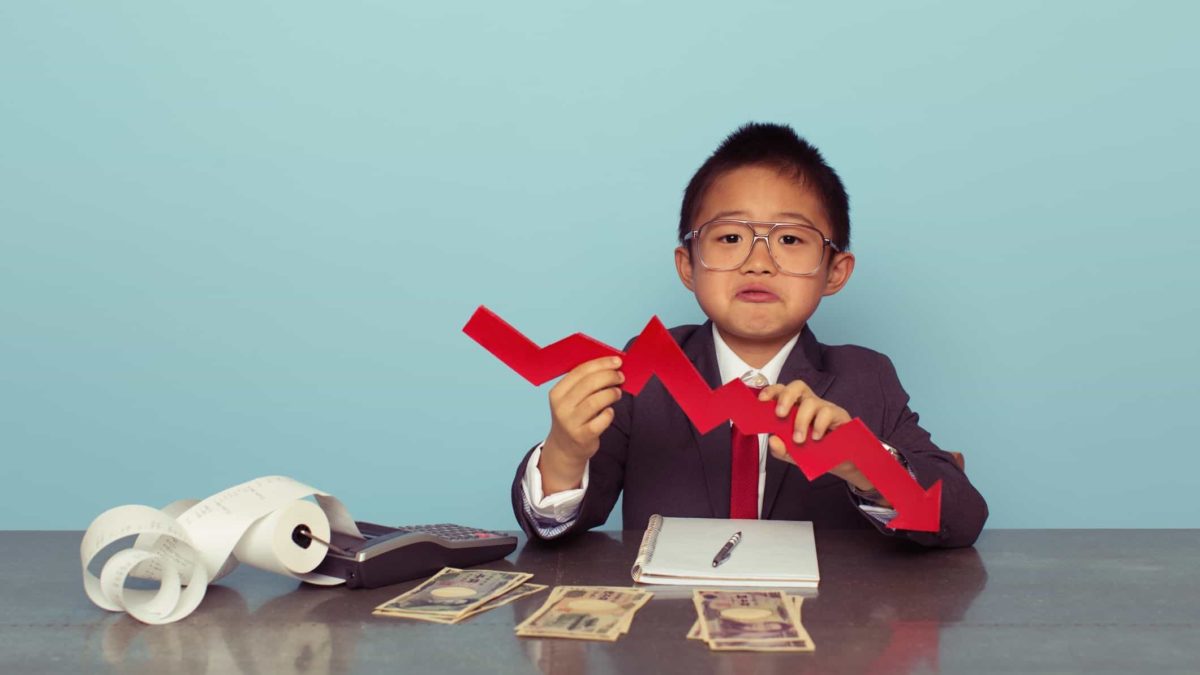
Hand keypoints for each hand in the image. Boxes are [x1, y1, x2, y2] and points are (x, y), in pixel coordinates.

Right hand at [540, 356, 623, 492]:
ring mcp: (571, 423)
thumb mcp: (571, 399)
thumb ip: (585, 383)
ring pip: (596, 401)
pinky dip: (609, 413)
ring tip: (618, 393)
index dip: (601, 364)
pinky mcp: (582, 436)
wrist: (565, 447)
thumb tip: (612, 366)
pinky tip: (610, 411)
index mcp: (557, 393)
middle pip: (589, 384)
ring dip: (611, 393)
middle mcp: (561, 407)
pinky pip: (601, 420)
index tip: (617, 361)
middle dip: (609, 376)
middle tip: (621, 376)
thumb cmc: (574, 417)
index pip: (580, 371)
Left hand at [758, 380, 883, 500]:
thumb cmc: (815, 452)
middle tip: (779, 414)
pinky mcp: (838, 415)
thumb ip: (780, 449)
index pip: (782, 391)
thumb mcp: (793, 454)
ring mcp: (824, 407)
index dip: (771, 392)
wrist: (840, 463)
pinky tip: (816, 438)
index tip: (761, 401)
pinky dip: (819, 425)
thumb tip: (772, 440)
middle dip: (786, 397)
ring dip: (801, 420)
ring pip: (810, 401)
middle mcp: (808, 403)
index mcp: (794, 408)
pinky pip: (827, 412)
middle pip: (797, 386)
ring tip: (799, 439)